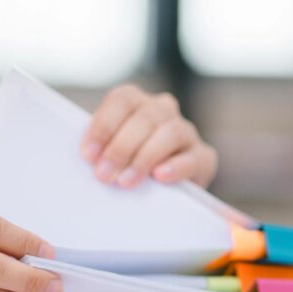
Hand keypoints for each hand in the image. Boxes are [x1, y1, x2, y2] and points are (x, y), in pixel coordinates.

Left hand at [80, 84, 217, 188]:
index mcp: (137, 102)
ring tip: (126, 181)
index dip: (103, 126)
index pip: (122, 100)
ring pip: (170, 133)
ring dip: (144, 158)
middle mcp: (163, 109)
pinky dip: (175, 166)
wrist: (165, 191)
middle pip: (145, 118)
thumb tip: (90, 160)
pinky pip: (192, 158)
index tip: (89, 154)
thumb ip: (103, 149)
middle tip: (104, 174)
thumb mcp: (112, 153)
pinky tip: (159, 177)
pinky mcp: (203, 157)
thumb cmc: (128, 167)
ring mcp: (186, 131)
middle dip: (121, 148)